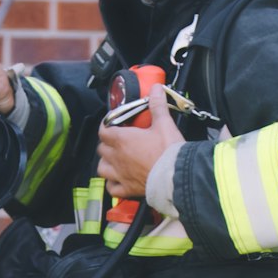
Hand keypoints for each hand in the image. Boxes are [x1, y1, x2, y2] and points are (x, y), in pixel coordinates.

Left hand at [97, 83, 183, 198]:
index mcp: (123, 140)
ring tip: (114, 160)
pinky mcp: (127, 189)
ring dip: (106, 163)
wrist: (175, 176)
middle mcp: (117, 157)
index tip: (112, 124)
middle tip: (117, 141)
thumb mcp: (164, 123)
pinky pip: (111, 188)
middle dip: (107, 144)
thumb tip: (156, 89)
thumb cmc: (168, 152)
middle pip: (102, 148)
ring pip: (102, 168)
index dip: (106, 126)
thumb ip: (157, 105)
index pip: (103, 130)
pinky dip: (112, 184)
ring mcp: (120, 174)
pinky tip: (117, 180)